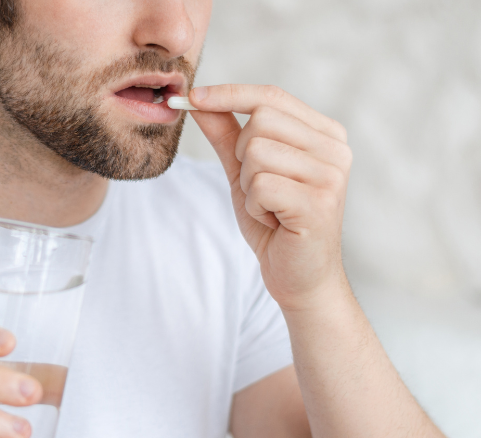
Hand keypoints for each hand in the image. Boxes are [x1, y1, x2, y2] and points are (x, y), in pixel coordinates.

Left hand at [187, 85, 352, 309]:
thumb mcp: (244, 171)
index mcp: (324, 133)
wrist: (300, 277)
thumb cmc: (275, 223)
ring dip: (249, 185)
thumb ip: (225, 134)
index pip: (271, 96)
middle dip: (242, 155)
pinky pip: (261, 185)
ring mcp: (331, 174)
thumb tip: (197, 99)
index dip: (228, 93)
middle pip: (260, 120)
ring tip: (271, 206)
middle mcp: (335, 148)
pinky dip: (255, 206)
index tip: (191, 97)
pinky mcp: (319, 202)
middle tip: (260, 187)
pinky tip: (275, 220)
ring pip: (256, 152)